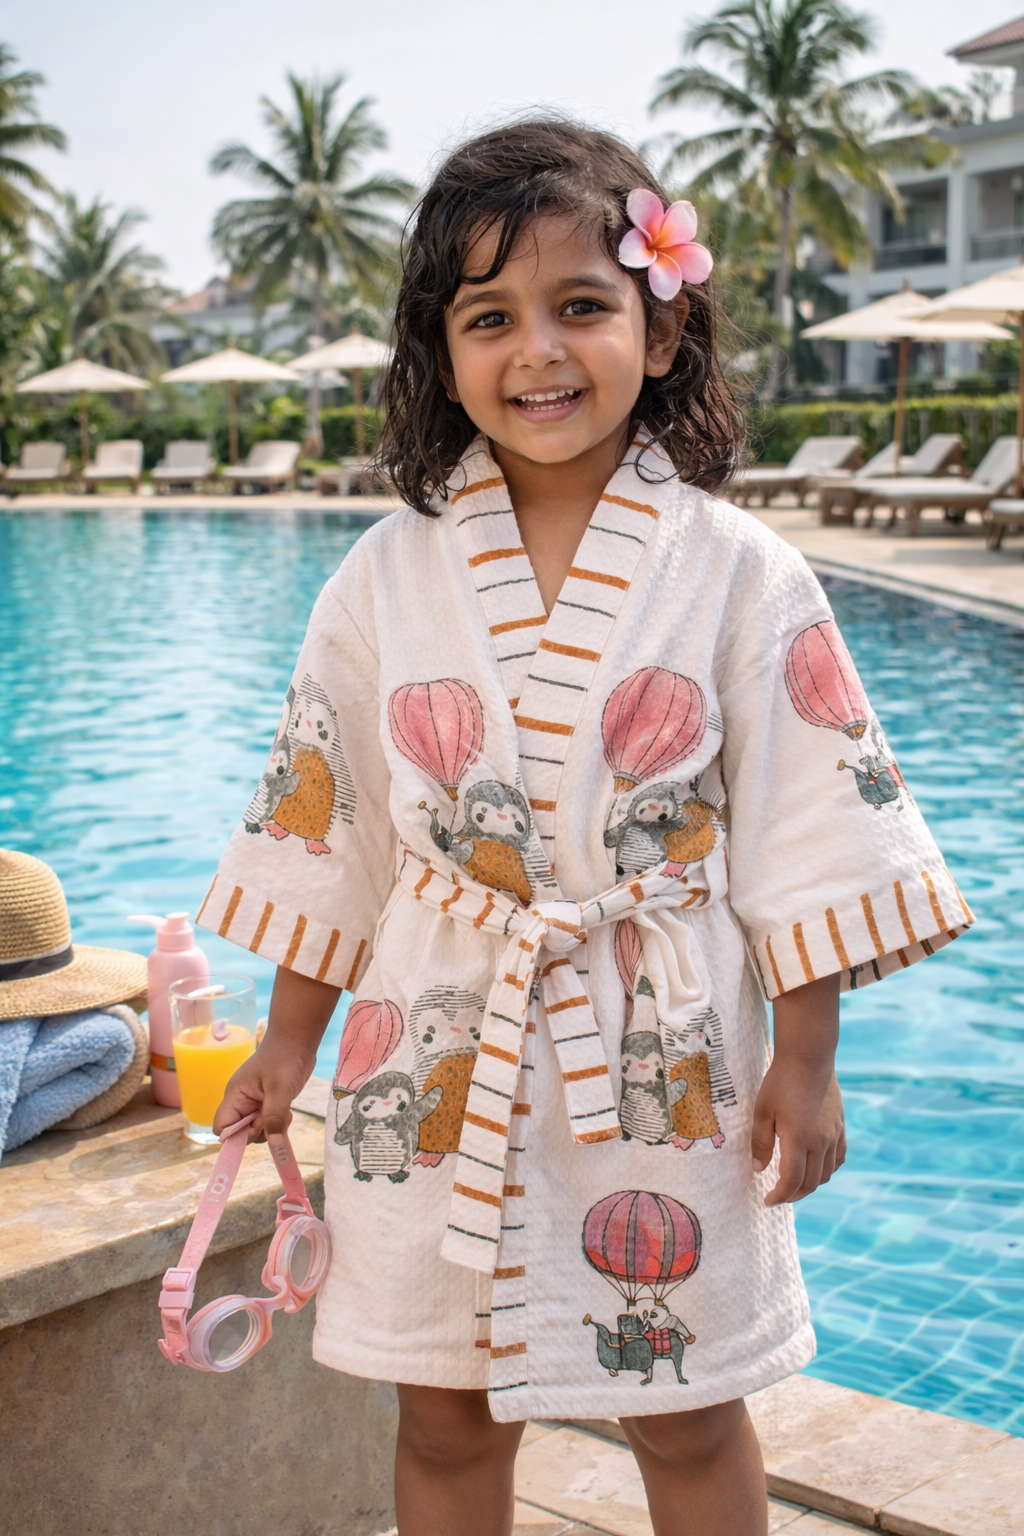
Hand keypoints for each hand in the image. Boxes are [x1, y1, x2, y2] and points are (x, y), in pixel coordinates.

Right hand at [212, 965, 340, 1141]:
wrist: (297, 1040)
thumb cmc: (284, 1058)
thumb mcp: (280, 1089)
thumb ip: (274, 1118)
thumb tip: (273, 1144)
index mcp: (235, 1096)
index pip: (222, 1128)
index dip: (235, 1137)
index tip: (256, 1131)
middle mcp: (241, 1102)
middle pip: (241, 1133)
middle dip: (260, 1132)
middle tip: (276, 1118)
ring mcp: (254, 1103)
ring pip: (258, 1130)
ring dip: (273, 1128)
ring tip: (286, 1112)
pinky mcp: (268, 1103)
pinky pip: (269, 1123)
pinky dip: (279, 1122)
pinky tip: (289, 1111)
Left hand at [751, 1054, 846, 1205]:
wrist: (809, 1058)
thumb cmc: (780, 1082)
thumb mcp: (762, 1111)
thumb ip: (760, 1143)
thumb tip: (759, 1170)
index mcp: (799, 1139)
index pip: (792, 1181)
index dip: (780, 1196)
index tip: (768, 1201)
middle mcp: (820, 1142)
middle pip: (810, 1182)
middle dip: (793, 1195)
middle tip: (777, 1196)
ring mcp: (833, 1135)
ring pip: (826, 1173)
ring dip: (810, 1184)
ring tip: (793, 1184)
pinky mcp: (840, 1127)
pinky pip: (838, 1159)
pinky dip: (827, 1170)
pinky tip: (815, 1168)